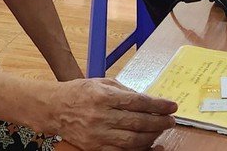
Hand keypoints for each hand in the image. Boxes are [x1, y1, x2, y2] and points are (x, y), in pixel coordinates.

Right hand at [52, 78, 177, 149]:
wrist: (54, 109)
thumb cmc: (80, 92)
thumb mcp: (103, 83)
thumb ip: (126, 91)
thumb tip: (149, 101)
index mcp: (104, 96)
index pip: (138, 102)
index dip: (158, 105)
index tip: (172, 106)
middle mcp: (101, 116)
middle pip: (138, 122)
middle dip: (159, 122)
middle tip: (171, 120)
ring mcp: (98, 134)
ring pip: (132, 140)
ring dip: (152, 137)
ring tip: (162, 131)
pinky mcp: (94, 147)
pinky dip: (139, 150)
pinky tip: (150, 145)